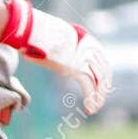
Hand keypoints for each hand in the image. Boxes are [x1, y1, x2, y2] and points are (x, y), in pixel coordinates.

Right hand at [1, 0, 110, 114]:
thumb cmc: (37, 34)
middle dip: (102, 90)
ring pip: (98, 82)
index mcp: (88, 40)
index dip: (102, 77)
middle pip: (103, 73)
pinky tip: (89, 108)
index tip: (100, 89)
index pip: (102, 62)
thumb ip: (59, 48)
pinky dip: (90, 99)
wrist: (34, 30)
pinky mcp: (76, 68)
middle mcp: (90, 49)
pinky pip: (88, 86)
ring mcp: (84, 58)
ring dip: (98, 98)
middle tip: (98, 103)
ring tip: (93, 109)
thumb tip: (45, 53)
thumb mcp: (54, 39)